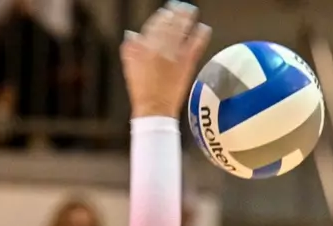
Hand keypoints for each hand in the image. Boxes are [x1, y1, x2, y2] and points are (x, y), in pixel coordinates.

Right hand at [121, 2, 210, 118]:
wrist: (155, 109)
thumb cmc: (141, 90)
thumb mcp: (129, 66)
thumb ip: (130, 48)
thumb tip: (132, 35)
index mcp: (145, 47)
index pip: (154, 25)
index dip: (160, 17)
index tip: (164, 12)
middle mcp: (161, 47)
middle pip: (169, 24)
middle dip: (175, 14)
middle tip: (179, 6)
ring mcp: (175, 54)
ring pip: (182, 31)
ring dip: (186, 19)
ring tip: (190, 11)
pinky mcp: (187, 63)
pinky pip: (196, 44)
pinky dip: (200, 35)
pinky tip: (204, 29)